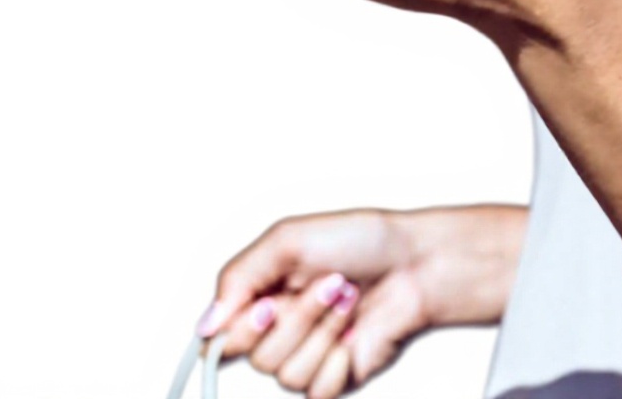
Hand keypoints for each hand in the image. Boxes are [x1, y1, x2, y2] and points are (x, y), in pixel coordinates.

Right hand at [200, 205, 527, 397]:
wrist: (416, 263)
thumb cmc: (363, 240)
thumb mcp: (289, 238)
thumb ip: (237, 278)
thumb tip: (205, 323)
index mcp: (264, 292)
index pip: (221, 336)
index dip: (241, 329)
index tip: (267, 306)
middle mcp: (282, 326)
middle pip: (256, 356)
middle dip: (298, 317)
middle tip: (327, 284)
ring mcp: (309, 352)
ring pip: (286, 374)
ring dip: (323, 331)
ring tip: (347, 299)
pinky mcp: (335, 376)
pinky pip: (317, 390)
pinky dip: (338, 360)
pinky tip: (354, 332)